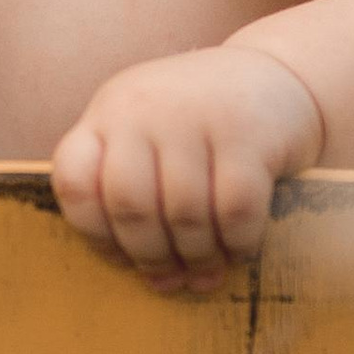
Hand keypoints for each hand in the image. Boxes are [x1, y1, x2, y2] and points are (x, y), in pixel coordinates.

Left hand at [50, 44, 323, 295]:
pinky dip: (237, 244)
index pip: (74, 180)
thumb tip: (153, 278)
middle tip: (171, 278)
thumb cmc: (204, 122)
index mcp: (109, 113)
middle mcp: (143, 109)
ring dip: (197, 257)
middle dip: (151, 256)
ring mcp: (195, 116)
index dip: (94, 232)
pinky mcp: (248, 134)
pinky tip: (240, 250)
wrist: (279, 74)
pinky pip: (235, 211)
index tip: (122, 256)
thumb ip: (135, 190)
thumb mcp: (151, 133)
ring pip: (184, 215)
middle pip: (129, 206)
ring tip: (206, 273)